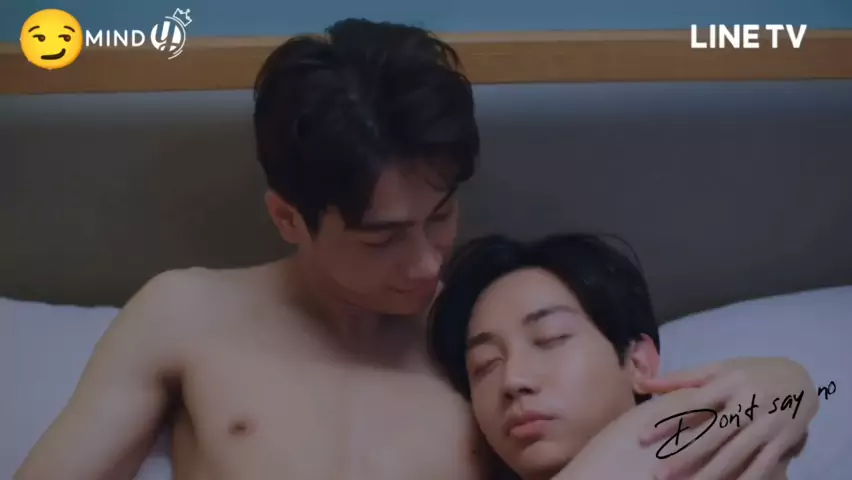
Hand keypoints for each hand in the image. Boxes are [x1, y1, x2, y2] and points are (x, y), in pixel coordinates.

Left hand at [636, 357, 817, 479]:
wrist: (802, 377)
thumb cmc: (750, 372)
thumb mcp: (719, 368)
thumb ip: (682, 378)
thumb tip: (644, 382)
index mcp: (728, 382)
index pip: (691, 403)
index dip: (666, 421)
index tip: (641, 437)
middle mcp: (748, 403)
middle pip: (712, 434)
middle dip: (684, 455)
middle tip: (658, 473)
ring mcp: (767, 424)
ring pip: (735, 454)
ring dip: (710, 473)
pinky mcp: (784, 441)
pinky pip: (763, 464)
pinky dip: (746, 479)